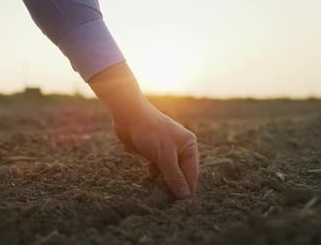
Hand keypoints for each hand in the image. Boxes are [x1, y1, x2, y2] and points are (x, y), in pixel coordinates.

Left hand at [89, 61, 198, 198]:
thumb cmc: (150, 131)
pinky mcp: (153, 151)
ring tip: (159, 194)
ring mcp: (166, 149)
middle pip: (181, 173)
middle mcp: (180, 147)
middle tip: (168, 201)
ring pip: (168, 171)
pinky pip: (157, 167)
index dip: (187, 189)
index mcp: (189, 145)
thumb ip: (174, 175)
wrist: (128, 115)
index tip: (181, 205)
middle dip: (175, 185)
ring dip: (164, 181)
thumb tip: (184, 195)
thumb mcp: (164, 155)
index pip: (192, 173)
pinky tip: (150, 179)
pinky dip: (154, 174)